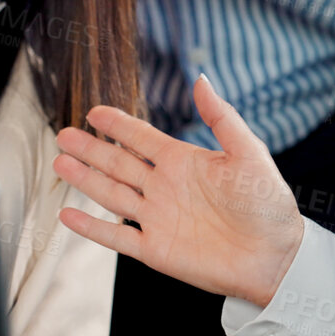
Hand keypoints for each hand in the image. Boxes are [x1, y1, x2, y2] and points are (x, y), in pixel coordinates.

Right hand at [54, 75, 304, 306]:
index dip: (118, 125)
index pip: (142, 138)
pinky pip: (116, 237)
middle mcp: (166, 188)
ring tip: (60, 162)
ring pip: (111, 194)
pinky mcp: (155, 250)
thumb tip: (201, 79)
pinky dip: (91, 227)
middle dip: (91, 149)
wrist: (275, 256)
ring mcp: (158, 218)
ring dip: (85, 180)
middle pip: (119, 163)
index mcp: (185, 162)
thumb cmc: (268, 203)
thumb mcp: (248, 154)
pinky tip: (67, 215)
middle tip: (63, 134)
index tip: (94, 112)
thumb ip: (222, 118)